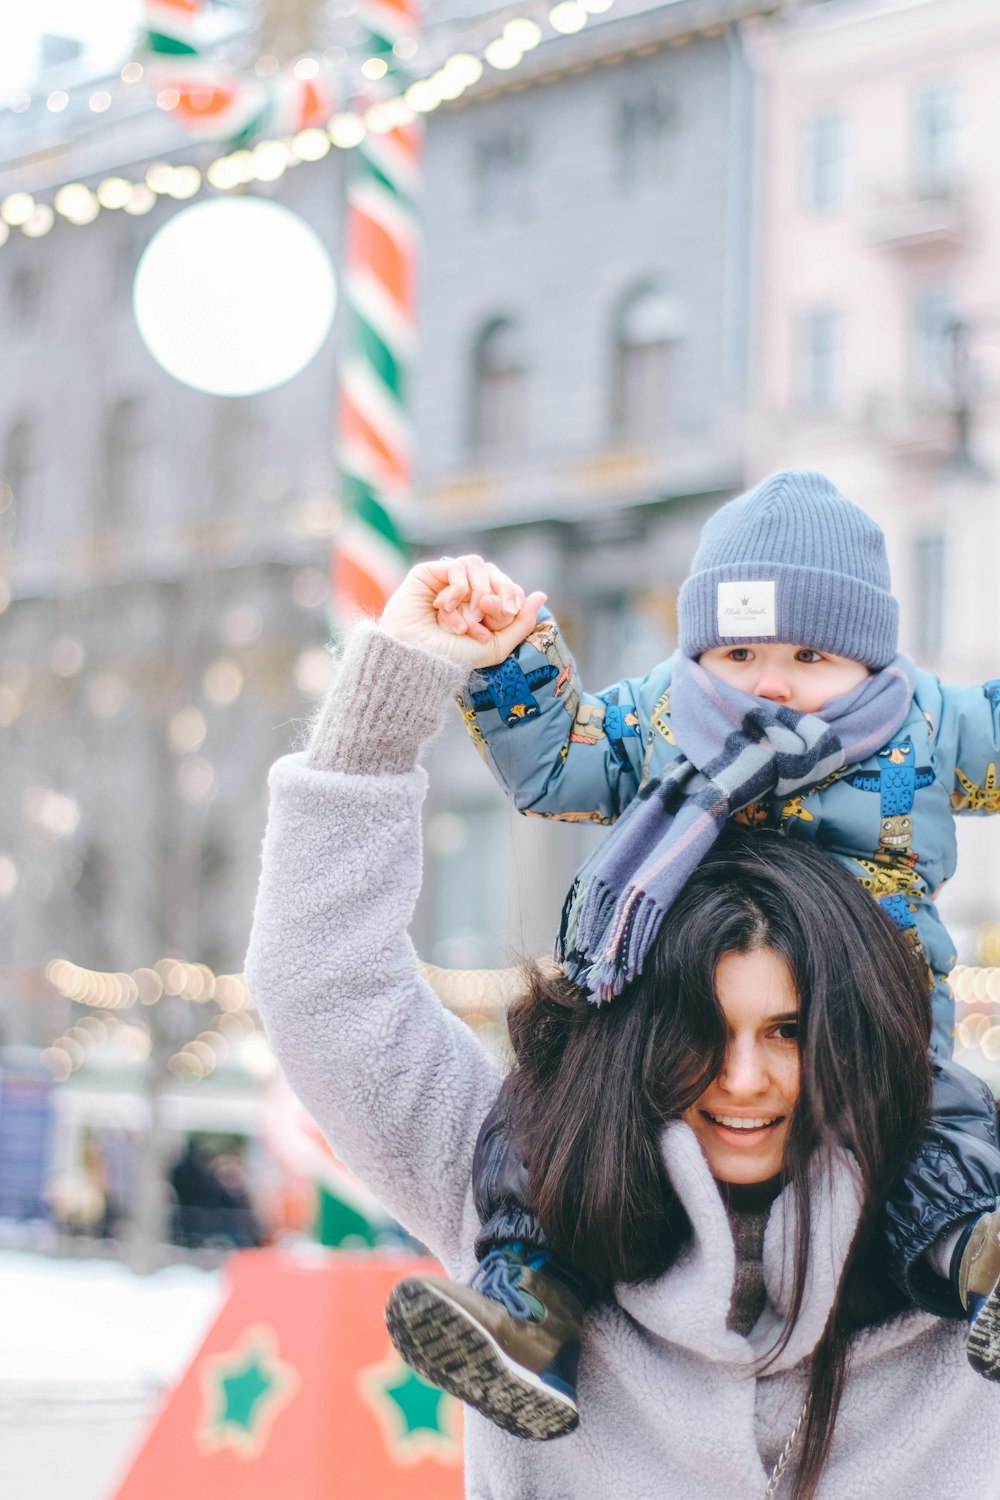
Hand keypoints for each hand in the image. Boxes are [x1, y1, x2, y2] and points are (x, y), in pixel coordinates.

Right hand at [380, 555, 546, 667]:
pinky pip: (457, 567)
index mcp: (481, 608)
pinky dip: (459, 588)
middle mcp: (465, 592)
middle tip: (492, 611)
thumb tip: (541, 595)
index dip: (512, 594)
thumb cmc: (451, 658)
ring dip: (477, 592)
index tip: (510, 612)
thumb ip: (521, 623)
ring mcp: (447, 581)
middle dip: (500, 591)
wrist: (416, 659)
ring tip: (466, 617)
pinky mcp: (429, 573)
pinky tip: (447, 608)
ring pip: (478, 566)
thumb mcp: (496, 647)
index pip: (507, 587)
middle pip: (496, 573)